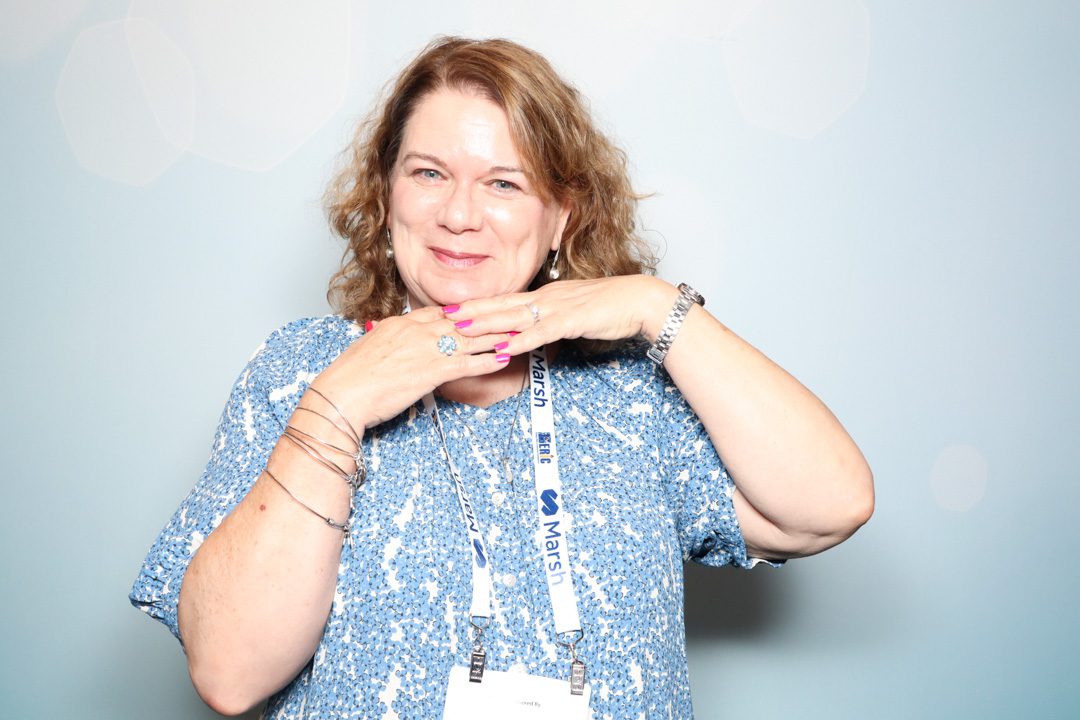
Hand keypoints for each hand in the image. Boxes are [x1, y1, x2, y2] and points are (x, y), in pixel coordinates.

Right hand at [308, 305, 513, 429]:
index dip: (467, 309)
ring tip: (518, 332)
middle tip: (512, 310)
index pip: (440, 311)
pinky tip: (503, 358)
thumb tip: (398, 345)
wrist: (341, 395)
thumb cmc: (351, 378)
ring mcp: (425, 349)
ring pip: (469, 338)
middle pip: (462, 318)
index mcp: (401, 323)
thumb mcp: (372, 350)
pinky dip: (486, 360)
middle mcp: (416, 330)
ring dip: (496, 334)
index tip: (486, 306)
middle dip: (490, 314)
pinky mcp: (430, 371)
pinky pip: (465, 363)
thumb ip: (390, 343)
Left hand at [446, 275, 674, 352]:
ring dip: (487, 324)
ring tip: (461, 331)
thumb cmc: (611, 308)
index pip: (505, 301)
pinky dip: (520, 339)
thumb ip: (553, 321)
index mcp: (546, 296)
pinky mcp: (572, 320)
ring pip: (515, 317)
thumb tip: (534, 331)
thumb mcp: (574, 313)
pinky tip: (503, 347)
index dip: (478, 306)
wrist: (640, 301)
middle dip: (472, 312)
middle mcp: (547, 298)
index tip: (453, 310)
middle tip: (443, 318)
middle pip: (502, 305)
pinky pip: (541, 332)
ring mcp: (558, 308)